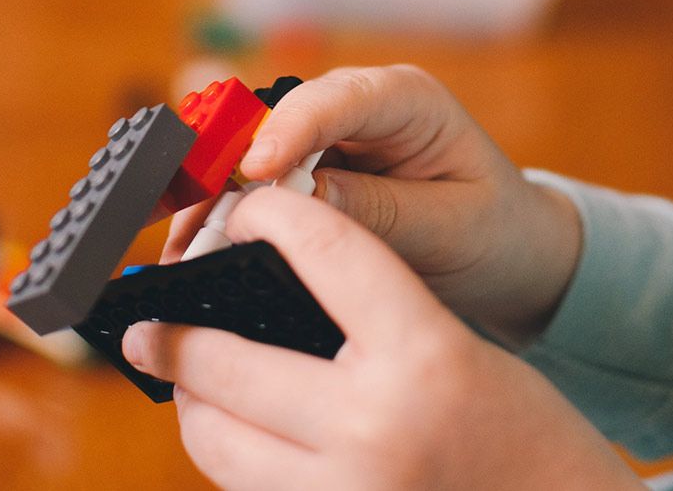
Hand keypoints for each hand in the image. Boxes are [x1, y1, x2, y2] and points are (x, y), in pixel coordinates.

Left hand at [127, 187, 638, 489]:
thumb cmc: (525, 435)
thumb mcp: (462, 352)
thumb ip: (374, 318)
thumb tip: (268, 289)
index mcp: (424, 358)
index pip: (325, 252)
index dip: (271, 216)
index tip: (243, 209)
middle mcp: (374, 428)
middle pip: (227, 360)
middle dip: (174, 335)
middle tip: (148, 325)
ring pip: (216, 441)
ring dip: (191, 404)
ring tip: (185, 381)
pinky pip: (247, 490)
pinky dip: (232, 456)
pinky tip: (235, 432)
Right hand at [164, 65, 580, 343]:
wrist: (505, 249)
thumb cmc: (490, 229)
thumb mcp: (449, 227)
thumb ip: (379, 211)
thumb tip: (301, 201)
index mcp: (406, 100)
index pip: (339, 99)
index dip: (289, 130)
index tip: (255, 171)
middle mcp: (355, 105)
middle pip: (273, 119)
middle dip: (226, 169)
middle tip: (192, 223)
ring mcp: (324, 135)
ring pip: (247, 151)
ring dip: (211, 198)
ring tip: (181, 249)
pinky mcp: (303, 169)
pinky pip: (249, 184)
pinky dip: (220, 216)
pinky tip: (194, 250)